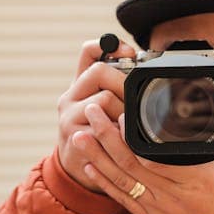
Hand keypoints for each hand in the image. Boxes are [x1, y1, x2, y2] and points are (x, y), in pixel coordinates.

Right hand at [56, 39, 134, 191]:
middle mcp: (69, 98)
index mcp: (78, 86)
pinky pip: (106, 127)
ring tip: (127, 124)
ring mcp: (69, 118)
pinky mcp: (76, 138)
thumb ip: (118, 89)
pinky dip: (119, 132)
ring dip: (124, 110)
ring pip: (105, 99)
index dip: (110, 46)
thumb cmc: (97, 134)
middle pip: (99, 72)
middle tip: (134, 97)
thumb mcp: (103, 108)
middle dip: (123, 82)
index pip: (89, 52)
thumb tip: (144, 67)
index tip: (130, 52)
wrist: (77, 168)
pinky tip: (122, 139)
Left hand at [73, 102, 213, 213]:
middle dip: (106, 135)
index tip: (120, 113)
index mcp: (195, 176)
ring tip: (79, 134)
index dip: (134, 137)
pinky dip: (103, 183)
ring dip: (98, 155)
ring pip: (120, 179)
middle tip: (91, 111)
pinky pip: (121, 198)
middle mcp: (171, 191)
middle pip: (130, 162)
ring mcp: (157, 205)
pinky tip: (88, 165)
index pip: (156, 155)